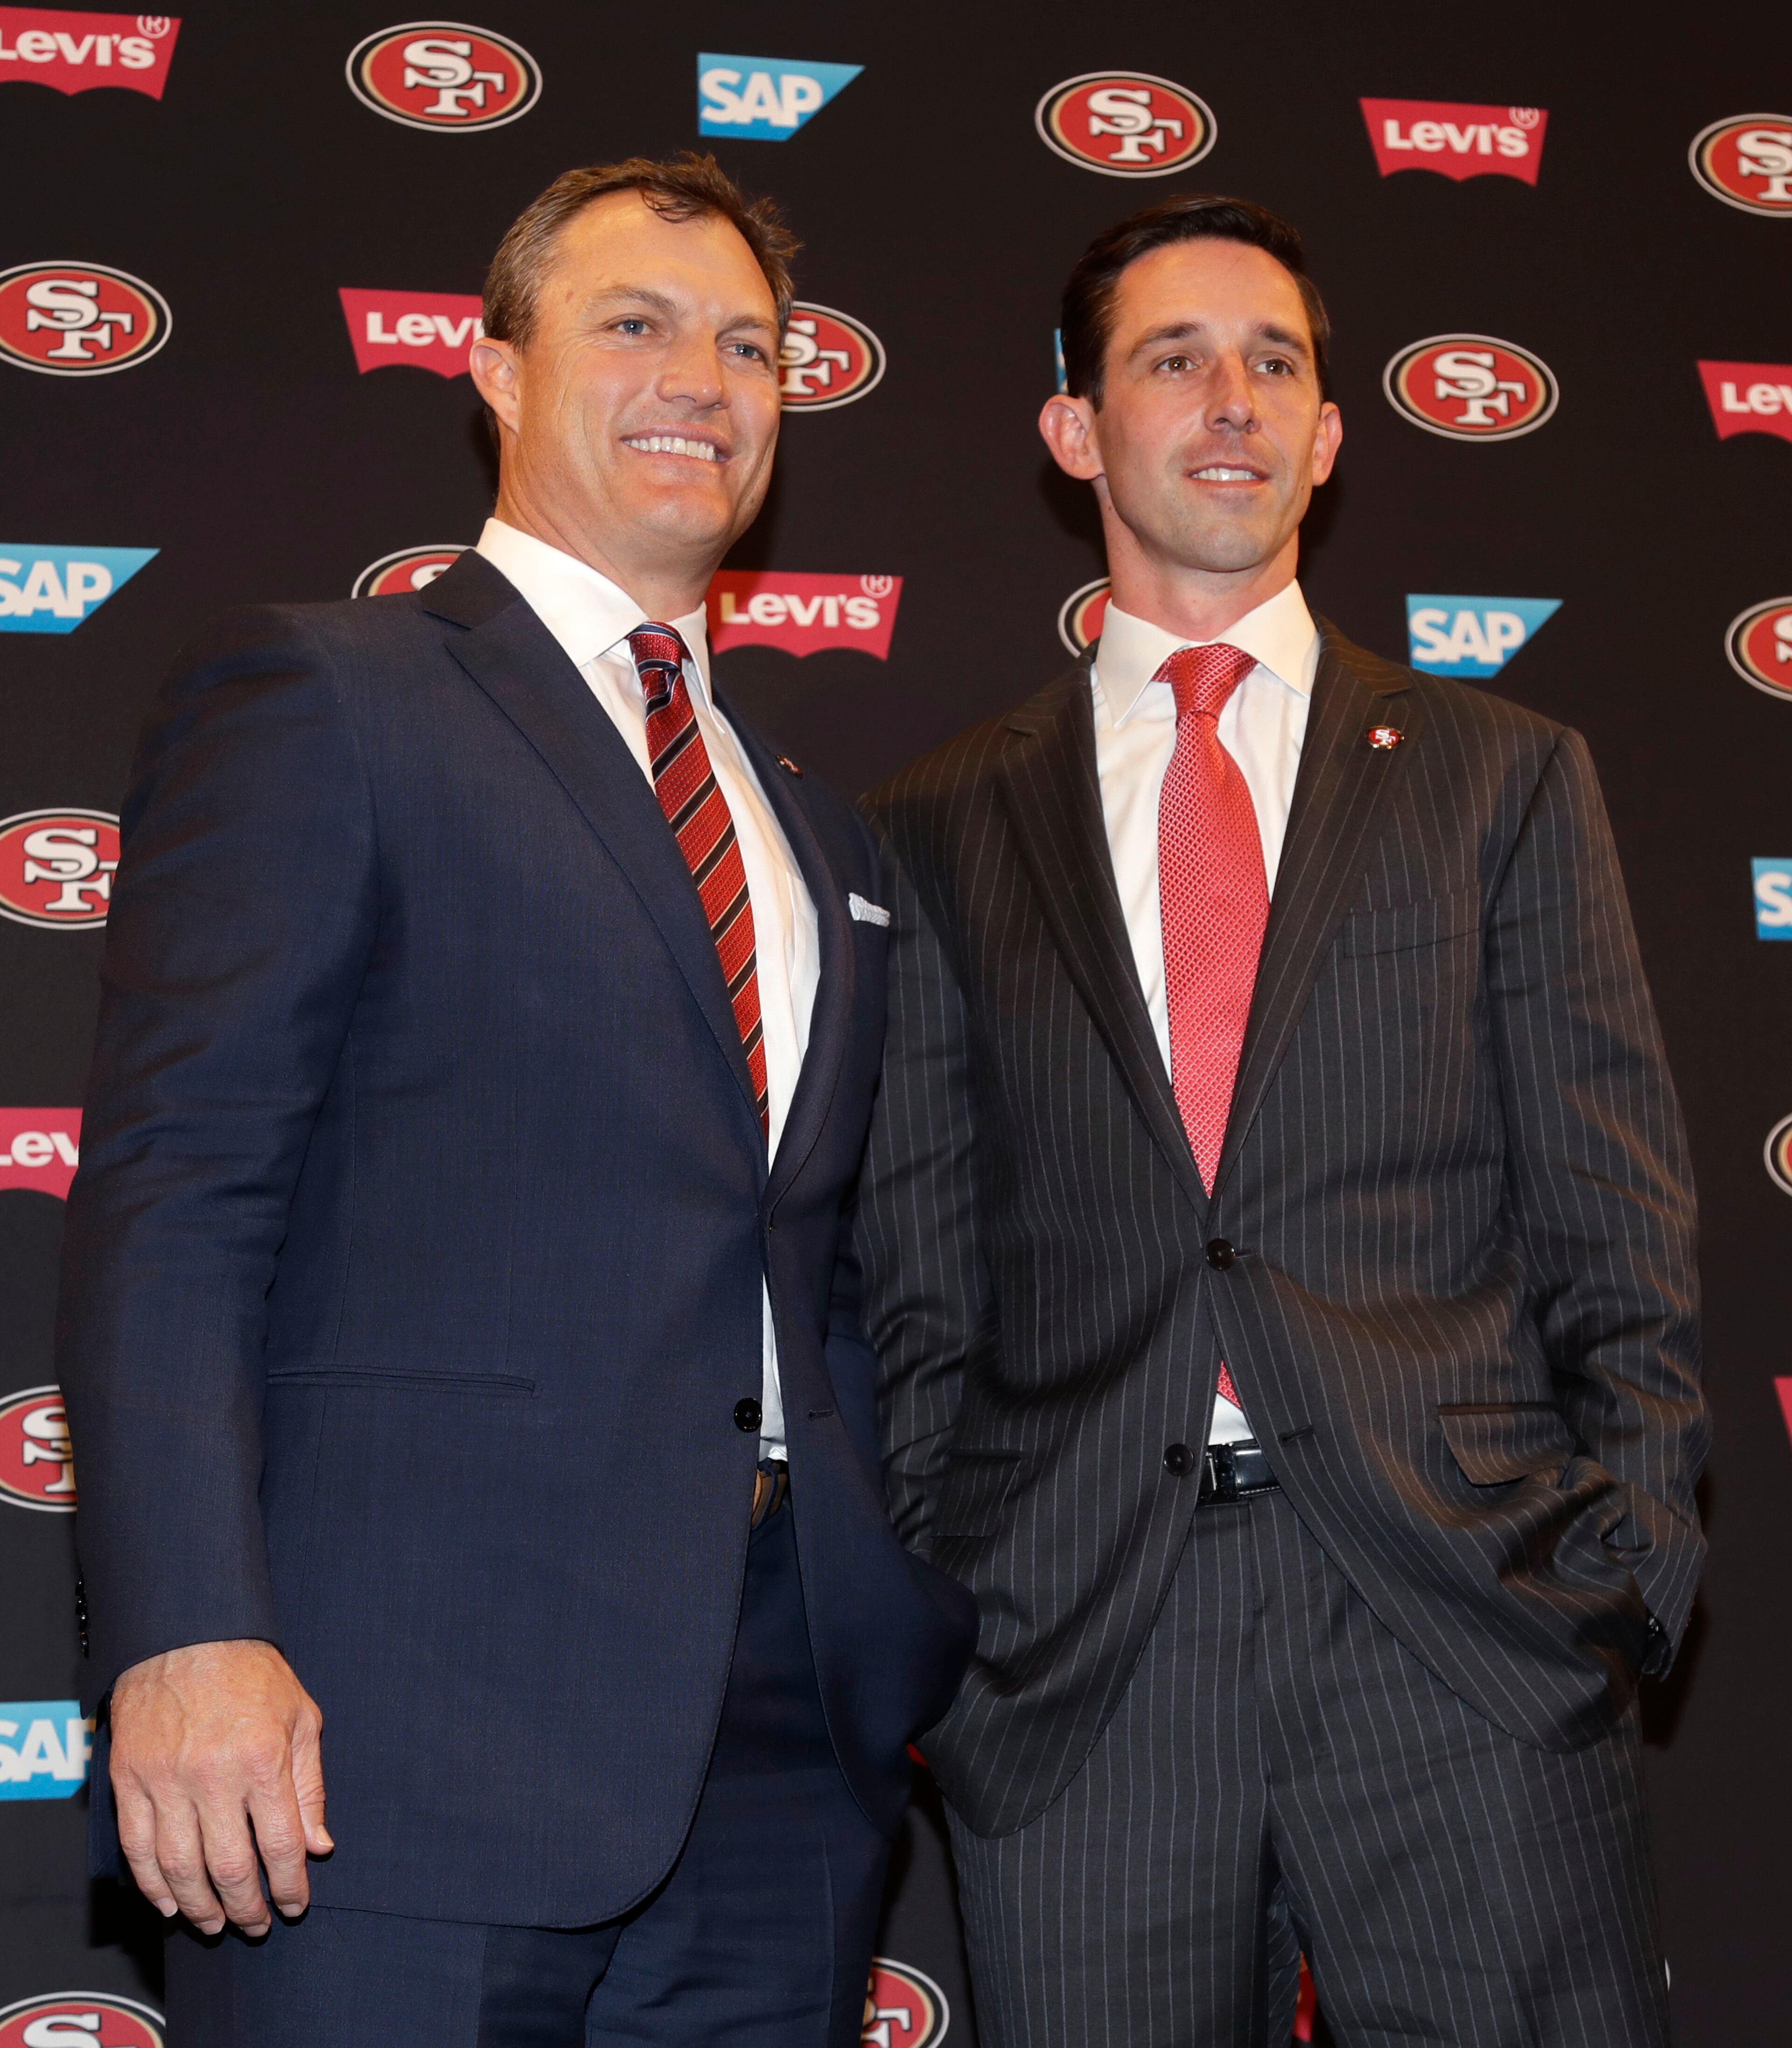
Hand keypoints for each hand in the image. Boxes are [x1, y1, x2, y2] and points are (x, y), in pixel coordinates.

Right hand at [110, 1639, 330, 1935]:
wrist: (188, 1635)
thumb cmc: (253, 1674)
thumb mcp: (302, 1718)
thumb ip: (310, 1785)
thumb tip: (318, 1847)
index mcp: (262, 1760)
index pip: (280, 1845)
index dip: (290, 1885)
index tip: (295, 1904)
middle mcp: (212, 1776)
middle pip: (230, 1867)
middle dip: (247, 1907)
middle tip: (257, 1924)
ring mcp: (165, 1781)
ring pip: (180, 1868)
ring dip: (201, 1906)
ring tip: (217, 1922)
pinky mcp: (129, 1780)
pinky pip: (138, 1848)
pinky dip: (152, 1884)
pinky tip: (171, 1902)